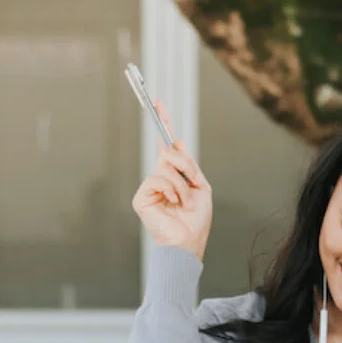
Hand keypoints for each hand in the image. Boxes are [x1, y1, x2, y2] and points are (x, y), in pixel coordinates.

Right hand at [131, 101, 212, 260]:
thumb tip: (176, 142)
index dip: (164, 122)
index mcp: (176, 174)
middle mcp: (161, 177)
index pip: (168, 145)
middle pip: (169, 151)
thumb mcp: (200, 186)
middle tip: (193, 182)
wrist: (188, 240)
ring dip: (182, 184)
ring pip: (166, 166)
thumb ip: (188, 165)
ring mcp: (150, 186)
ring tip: (184, 201)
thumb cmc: (196, 218)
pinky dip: (171, 190)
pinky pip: (157, 179)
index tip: (159, 102)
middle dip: (186, 166)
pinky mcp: (142, 197)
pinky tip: (173, 203)